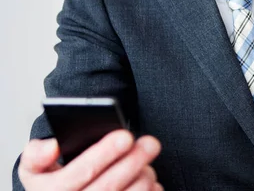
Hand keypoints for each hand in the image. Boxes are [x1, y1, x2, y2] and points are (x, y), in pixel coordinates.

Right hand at [18, 130, 162, 190]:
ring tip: (147, 159)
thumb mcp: (35, 168)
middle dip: (134, 160)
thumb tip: (53, 146)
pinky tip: (150, 179)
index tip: (125, 136)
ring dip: (144, 175)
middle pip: (110, 185)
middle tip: (150, 143)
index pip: (81, 172)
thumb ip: (37, 154)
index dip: (104, 153)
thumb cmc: (52, 182)